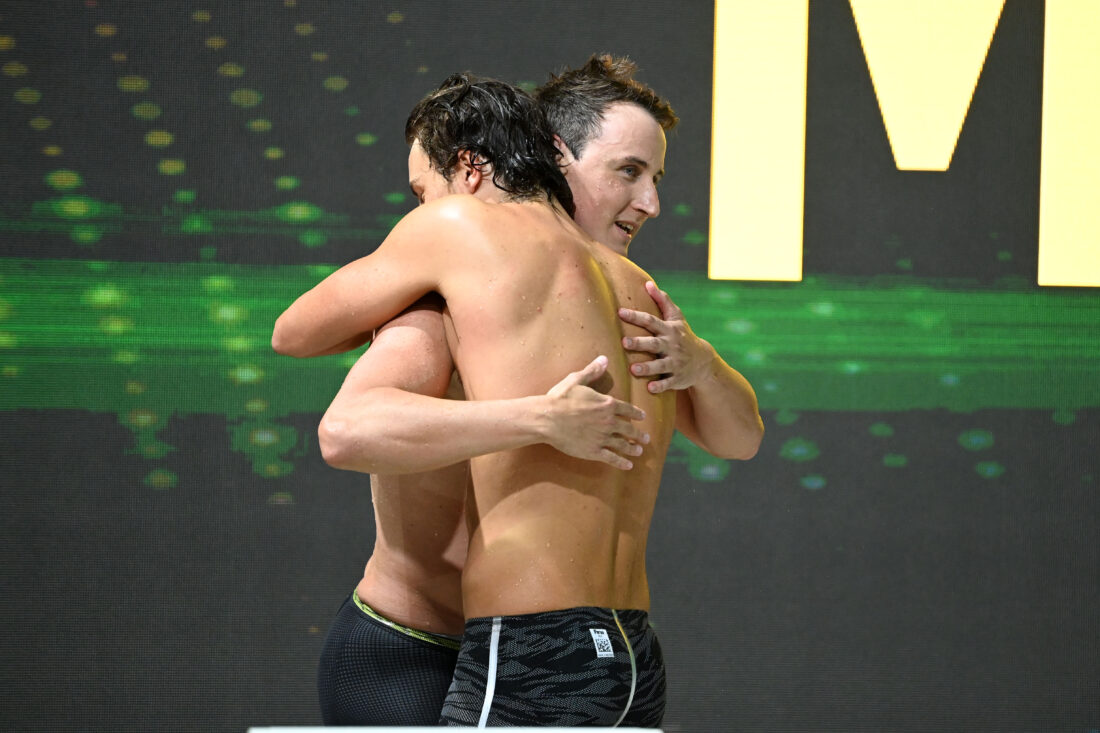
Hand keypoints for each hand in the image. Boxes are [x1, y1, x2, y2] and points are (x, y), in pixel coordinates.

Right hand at [543, 355, 648, 469]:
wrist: (547, 418)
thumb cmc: (560, 398)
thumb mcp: (576, 380)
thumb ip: (592, 371)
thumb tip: (604, 358)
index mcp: (607, 404)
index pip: (627, 409)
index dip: (636, 413)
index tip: (642, 417)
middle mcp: (609, 422)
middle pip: (628, 429)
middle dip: (638, 434)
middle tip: (645, 438)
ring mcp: (602, 438)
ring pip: (623, 444)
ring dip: (633, 448)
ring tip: (639, 450)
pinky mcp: (593, 451)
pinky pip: (611, 458)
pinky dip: (621, 462)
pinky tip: (628, 465)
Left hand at [619, 280, 713, 393]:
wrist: (703, 361)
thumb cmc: (683, 335)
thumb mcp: (676, 317)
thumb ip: (662, 300)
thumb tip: (648, 283)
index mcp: (668, 330)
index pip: (650, 321)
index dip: (636, 316)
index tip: (620, 312)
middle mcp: (671, 346)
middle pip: (654, 343)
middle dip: (640, 343)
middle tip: (624, 342)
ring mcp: (675, 362)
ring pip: (661, 365)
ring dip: (648, 367)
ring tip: (634, 369)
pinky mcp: (678, 378)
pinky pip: (669, 383)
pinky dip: (660, 386)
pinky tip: (650, 389)